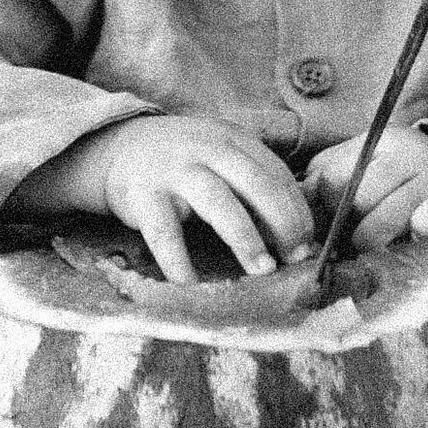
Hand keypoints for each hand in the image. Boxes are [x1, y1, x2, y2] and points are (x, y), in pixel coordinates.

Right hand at [52, 116, 316, 282]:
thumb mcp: (221, 158)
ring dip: (244, 236)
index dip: (296, 209)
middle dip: (281, 219)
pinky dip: (178, 261)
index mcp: (233, 141)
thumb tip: (296, 236)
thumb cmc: (185, 163)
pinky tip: (192, 285)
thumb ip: (254, 185)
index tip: (307, 243)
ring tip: (262, 269)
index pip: (275, 173)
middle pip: (254, 180)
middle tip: (294, 256)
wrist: (120, 147)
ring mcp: (174, 170)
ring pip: (216, 200)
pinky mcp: (143, 194)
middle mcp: (207, 149)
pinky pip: (164, 231)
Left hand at [305, 127, 427, 257]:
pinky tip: (415, 241)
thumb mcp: (374, 168)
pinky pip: (425, 224)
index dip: (324, 208)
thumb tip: (294, 199)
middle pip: (356, 197)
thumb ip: (334, 178)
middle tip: (355, 244)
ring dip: (376, 243)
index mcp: (378, 142)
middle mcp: (406, 153)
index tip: (328, 226)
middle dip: (350, 229)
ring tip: (380, 249)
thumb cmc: (413, 182)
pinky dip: (414, 238)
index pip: (330, 175)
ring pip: (384, 217)